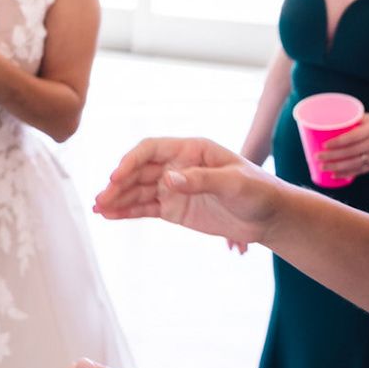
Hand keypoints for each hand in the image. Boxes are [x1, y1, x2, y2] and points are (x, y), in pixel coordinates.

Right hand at [93, 137, 285, 246]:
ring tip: (99, 209)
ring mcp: (174, 188)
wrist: (269, 217)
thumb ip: (202, 179)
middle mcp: (177, 165)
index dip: (132, 161)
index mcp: (191, 150)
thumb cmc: (258, 191)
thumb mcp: (235, 184)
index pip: (151, 150)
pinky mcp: (174, 208)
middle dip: (119, 183)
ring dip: (117, 198)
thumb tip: (169, 179)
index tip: (117, 177)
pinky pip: (145, 207)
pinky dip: (127, 211)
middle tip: (103, 198)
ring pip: (138, 190)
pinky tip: (110, 215)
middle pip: (139, 171)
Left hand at [313, 112, 368, 178]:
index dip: (338, 142)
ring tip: (322, 168)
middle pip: (350, 152)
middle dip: (332, 156)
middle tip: (317, 157)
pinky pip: (361, 170)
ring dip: (337, 168)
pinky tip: (335, 176)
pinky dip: (347, 174)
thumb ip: (354, 120)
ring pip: (354, 164)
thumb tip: (332, 123)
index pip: (352, 137)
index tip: (324, 144)